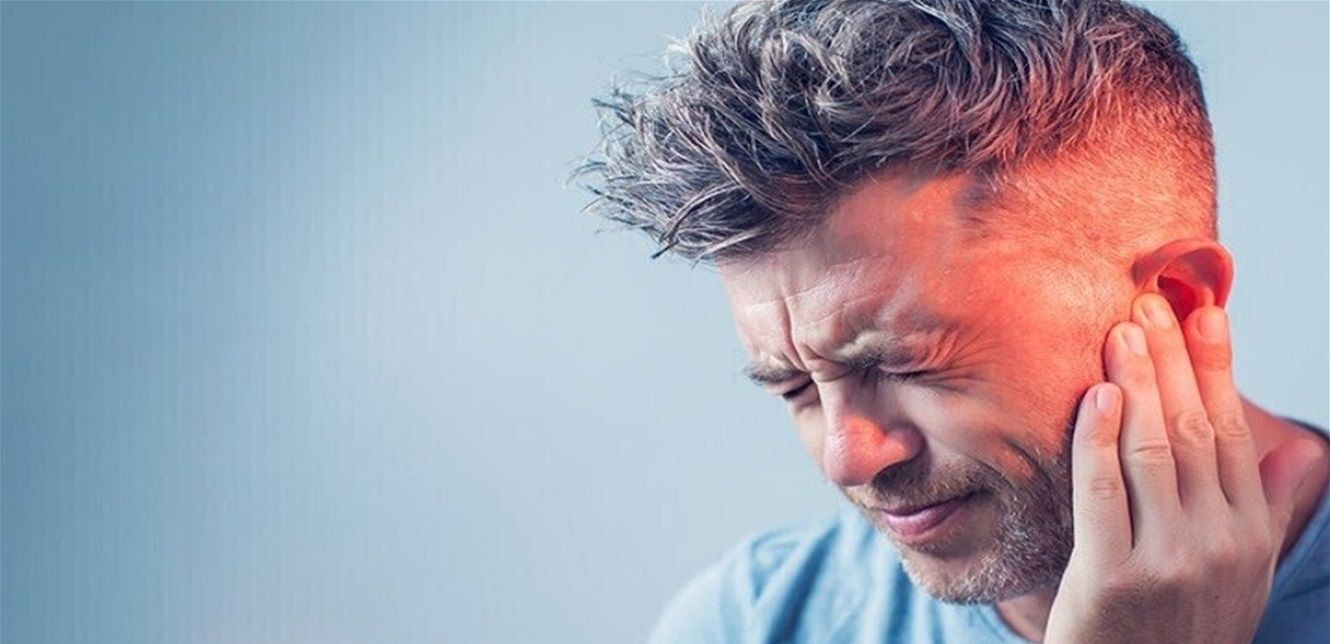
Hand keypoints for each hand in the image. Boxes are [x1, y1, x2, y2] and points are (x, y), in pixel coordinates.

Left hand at [1044, 294, 1319, 643]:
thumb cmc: (1183, 627)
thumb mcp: (1241, 574)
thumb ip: (1266, 511)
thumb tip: (1304, 453)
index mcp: (1248, 534)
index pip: (1232, 433)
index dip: (1217, 367)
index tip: (1204, 311)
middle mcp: (1218, 544)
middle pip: (1193, 430)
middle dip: (1173, 359)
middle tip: (1151, 300)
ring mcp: (1168, 563)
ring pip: (1151, 451)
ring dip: (1136, 382)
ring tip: (1121, 330)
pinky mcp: (1112, 581)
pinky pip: (1101, 495)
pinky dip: (1097, 440)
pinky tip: (1094, 395)